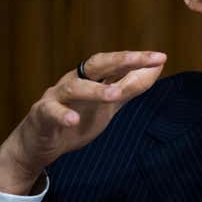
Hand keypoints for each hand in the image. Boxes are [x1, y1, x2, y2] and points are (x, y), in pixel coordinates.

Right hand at [0, 51, 166, 194]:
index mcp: (91, 77)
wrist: (41, 144)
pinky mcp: (41, 115)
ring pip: (74, 87)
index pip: (116, 62)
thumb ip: (132, 86)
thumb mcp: (110, 103)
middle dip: (120, 60)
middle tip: (140, 59)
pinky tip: (73, 120)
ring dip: (95, 90)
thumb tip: (158, 66)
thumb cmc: (78, 117)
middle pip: (96, 64)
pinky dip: (62, 115)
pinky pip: (50, 112)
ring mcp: (56, 96)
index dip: (137, 59)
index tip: (160, 57)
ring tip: (114, 94)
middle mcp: (74, 80)